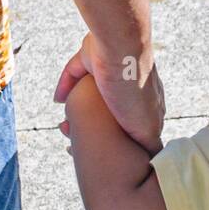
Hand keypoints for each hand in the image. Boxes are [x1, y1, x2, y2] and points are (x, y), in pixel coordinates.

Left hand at [54, 32, 164, 153]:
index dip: (120, 139)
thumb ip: (149, 144)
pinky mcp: (91, 57)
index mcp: (148, 102)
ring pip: (93, 94)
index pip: (135, 125)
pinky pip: (75, 73)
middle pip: (110, 111)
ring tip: (66, 122)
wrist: (119, 48)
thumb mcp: (147, 127)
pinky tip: (58, 98)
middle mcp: (130, 86)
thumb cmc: (134, 90)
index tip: (101, 153)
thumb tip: (150, 160)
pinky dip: (66, 86)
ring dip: (80, 108)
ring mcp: (110, 70)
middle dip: (96, 126)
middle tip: (76, 139)